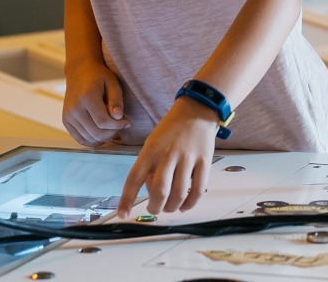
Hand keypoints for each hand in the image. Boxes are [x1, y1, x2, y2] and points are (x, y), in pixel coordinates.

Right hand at [63, 60, 129, 145]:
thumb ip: (116, 100)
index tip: (127, 121)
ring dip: (104, 137)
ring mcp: (68, 116)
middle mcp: (74, 109)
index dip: (118, 125)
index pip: (103, 122)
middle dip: (112, 132)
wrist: (79, 71)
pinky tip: (103, 133)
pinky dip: (93, 140)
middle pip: (96, 133)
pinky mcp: (66, 121)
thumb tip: (118, 117)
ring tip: (112, 127)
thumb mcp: (113, 83)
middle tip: (120, 125)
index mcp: (86, 97)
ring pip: (88, 138)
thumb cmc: (100, 76)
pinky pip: (80, 139)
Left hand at [116, 99, 218, 217]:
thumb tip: (153, 193)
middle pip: (159, 191)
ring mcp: (188, 158)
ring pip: (179, 194)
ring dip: (172, 207)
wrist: (198, 111)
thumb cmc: (171, 130)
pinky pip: (198, 190)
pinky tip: (185, 206)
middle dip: (155, 207)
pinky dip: (190, 203)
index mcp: (151, 150)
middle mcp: (168, 155)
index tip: (123, 214)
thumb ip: (150, 167)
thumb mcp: (152, 143)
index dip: (126, 199)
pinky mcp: (204, 161)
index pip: (134, 179)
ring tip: (170, 207)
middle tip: (154, 209)